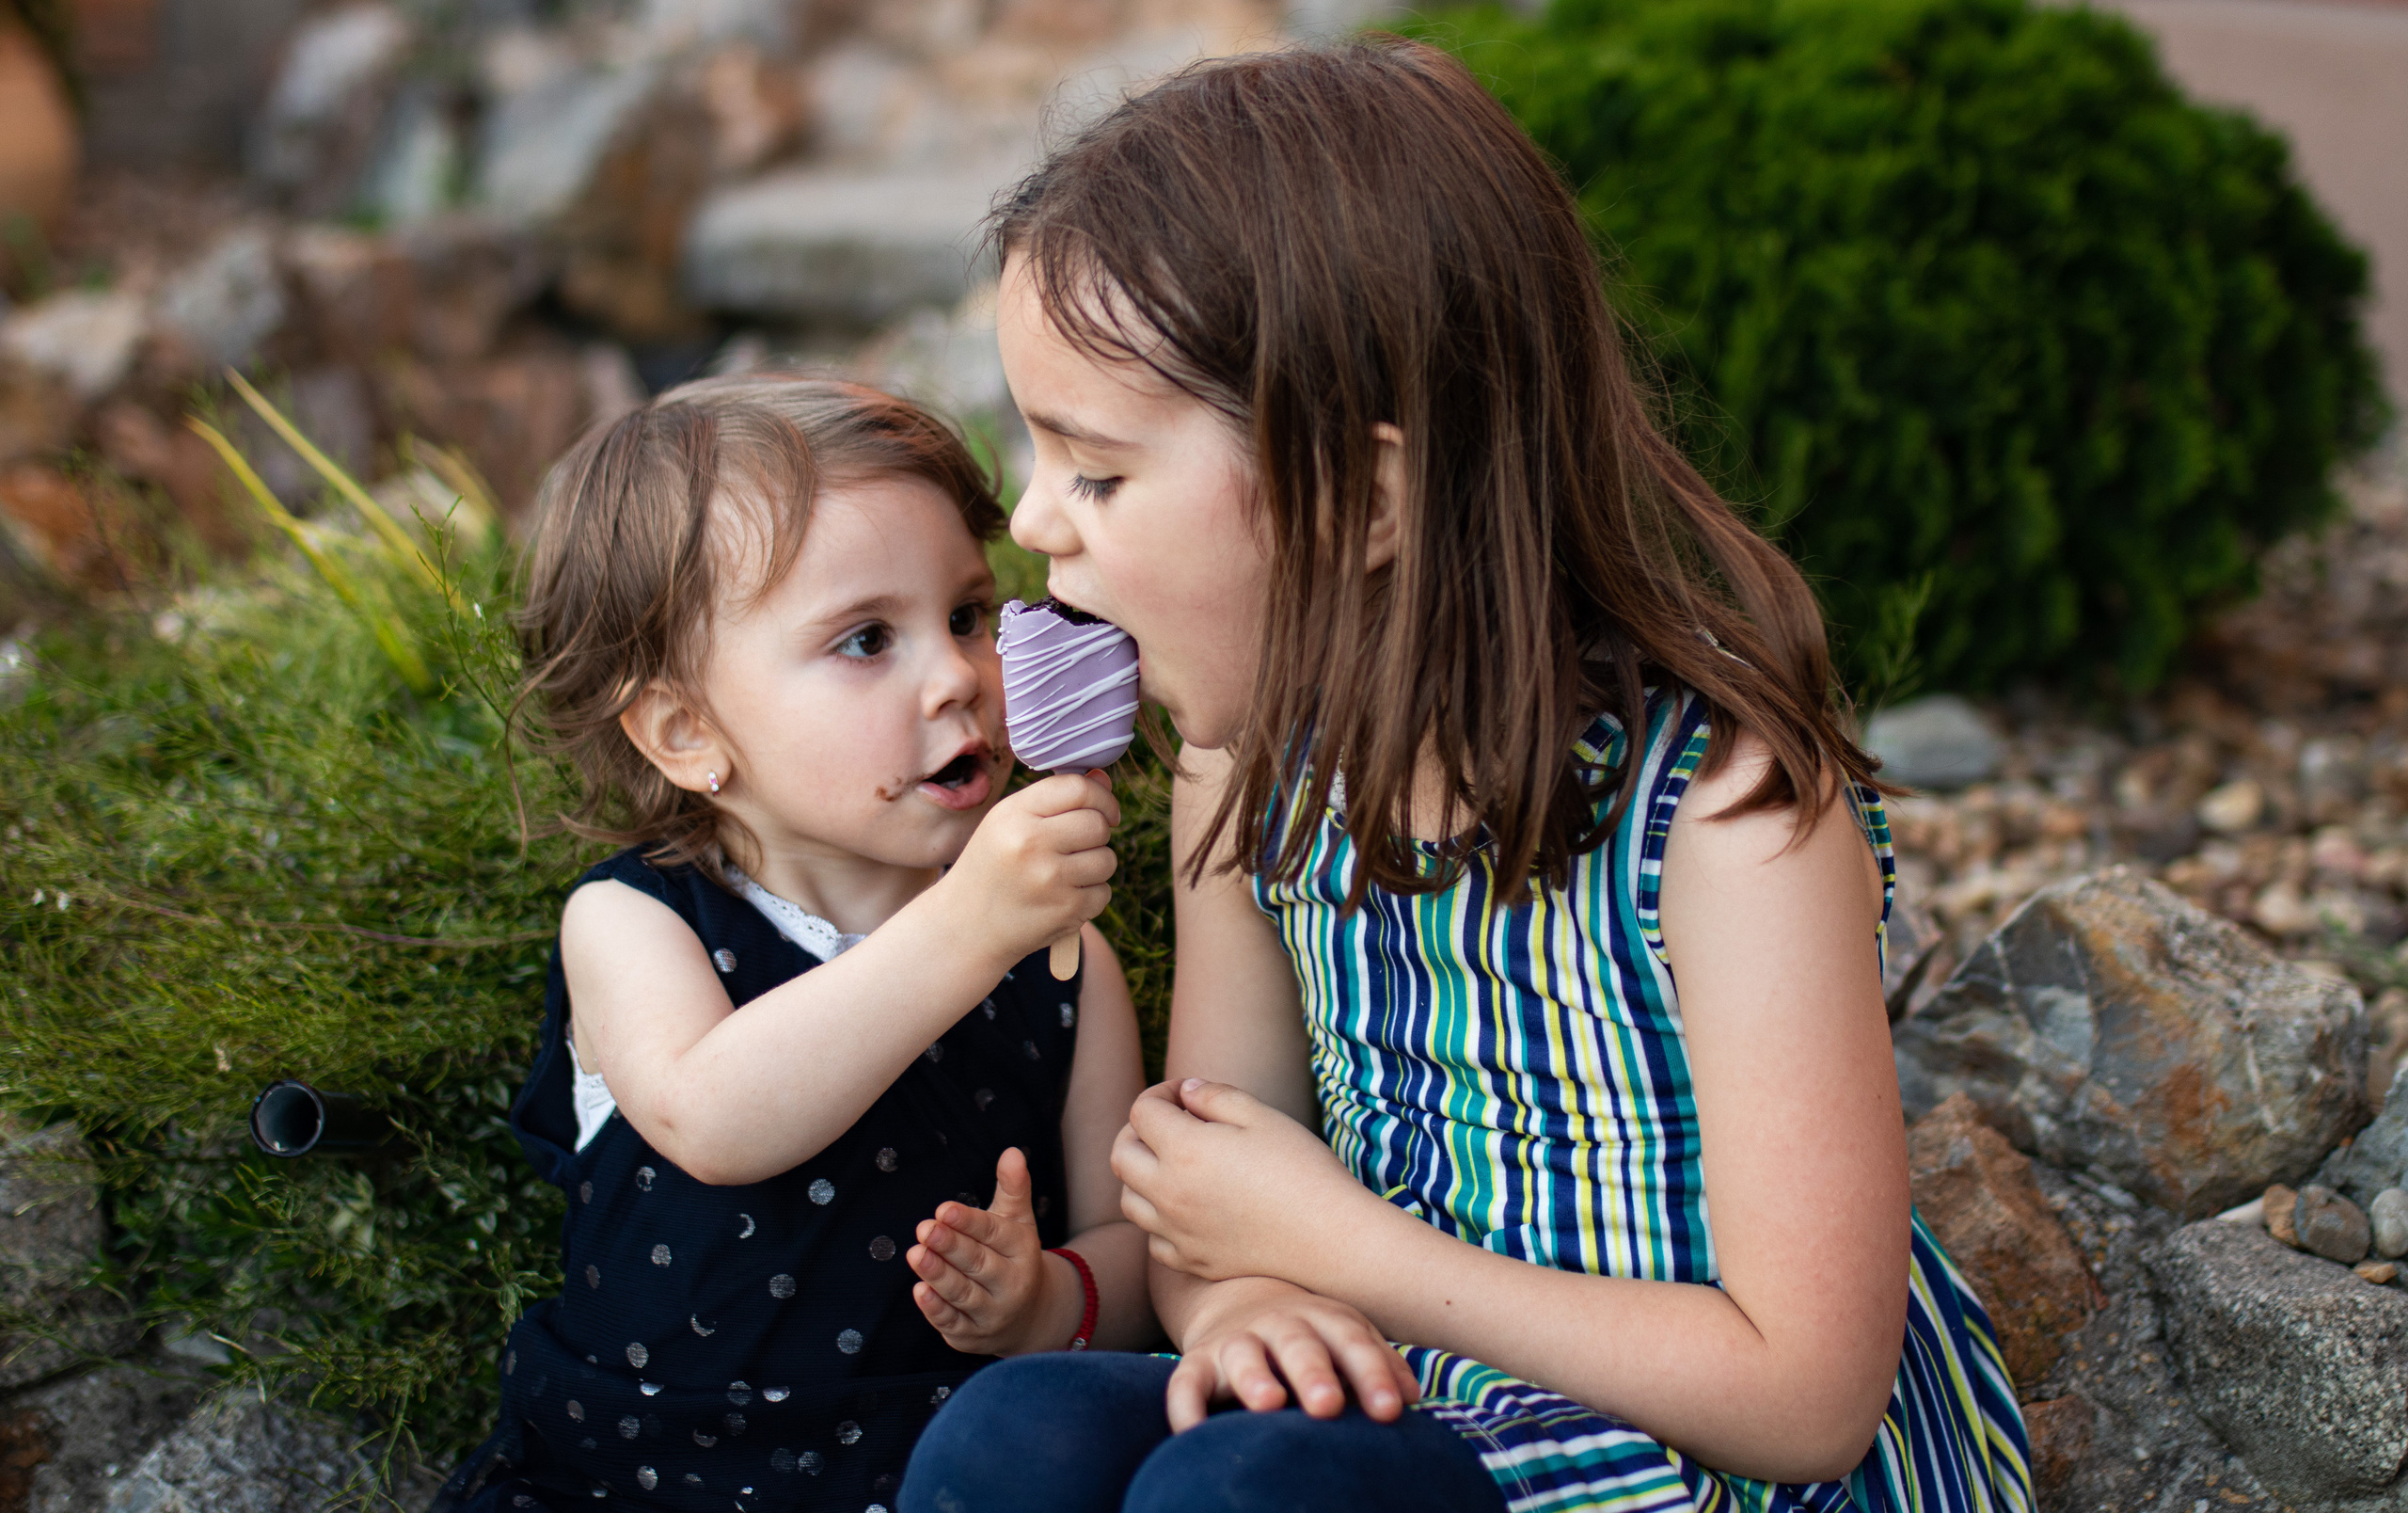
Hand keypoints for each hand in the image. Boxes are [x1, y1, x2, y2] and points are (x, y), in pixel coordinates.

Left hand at [908, 1147, 1077, 1355]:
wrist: (1032, 1317)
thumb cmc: (1014, 1258)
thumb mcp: (1017, 1221)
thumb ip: (1012, 1187)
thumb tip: (1011, 1152)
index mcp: (1023, 1251)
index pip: (995, 1234)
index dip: (969, 1222)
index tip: (944, 1209)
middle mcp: (1012, 1284)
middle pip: (979, 1264)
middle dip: (951, 1247)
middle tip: (925, 1229)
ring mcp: (992, 1314)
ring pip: (964, 1294)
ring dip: (938, 1275)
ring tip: (916, 1254)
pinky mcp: (971, 1335)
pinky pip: (953, 1322)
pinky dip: (936, 1309)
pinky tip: (919, 1290)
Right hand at [941, 772, 1119, 968]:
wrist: (965, 926)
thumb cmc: (993, 866)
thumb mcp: (1008, 822)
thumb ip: (1055, 798)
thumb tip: (1103, 778)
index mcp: (1014, 815)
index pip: (1078, 789)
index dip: (1101, 797)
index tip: (1104, 811)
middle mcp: (1031, 844)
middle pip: (1098, 824)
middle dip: (1097, 834)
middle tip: (1075, 846)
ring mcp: (1050, 880)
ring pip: (1107, 859)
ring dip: (1095, 866)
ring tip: (1064, 874)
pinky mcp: (1066, 911)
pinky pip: (1104, 892)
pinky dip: (1090, 896)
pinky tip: (1061, 898)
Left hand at [1114, 1078, 1375, 1284]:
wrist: (1330, 1239)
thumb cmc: (1303, 1170)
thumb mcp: (1263, 1117)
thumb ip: (1216, 1097)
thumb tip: (1185, 1092)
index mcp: (1184, 1150)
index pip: (1142, 1111)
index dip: (1160, 1092)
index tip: (1186, 1093)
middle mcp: (1169, 1193)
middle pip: (1121, 1155)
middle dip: (1138, 1131)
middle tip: (1170, 1123)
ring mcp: (1177, 1233)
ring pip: (1129, 1200)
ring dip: (1141, 1175)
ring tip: (1174, 1164)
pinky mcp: (1193, 1262)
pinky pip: (1153, 1240)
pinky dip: (1158, 1219)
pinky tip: (1187, 1208)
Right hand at [1165, 1276, 1420, 1430]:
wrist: (1242, 1302)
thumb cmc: (1313, 1336)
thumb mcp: (1346, 1337)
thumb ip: (1377, 1364)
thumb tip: (1412, 1396)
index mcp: (1325, 1320)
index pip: (1353, 1344)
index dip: (1372, 1375)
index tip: (1390, 1410)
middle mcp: (1280, 1326)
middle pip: (1299, 1346)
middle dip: (1314, 1373)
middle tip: (1329, 1404)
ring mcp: (1237, 1341)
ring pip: (1244, 1356)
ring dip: (1255, 1378)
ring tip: (1269, 1403)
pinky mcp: (1198, 1362)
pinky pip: (1186, 1383)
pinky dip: (1185, 1405)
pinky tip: (1192, 1432)